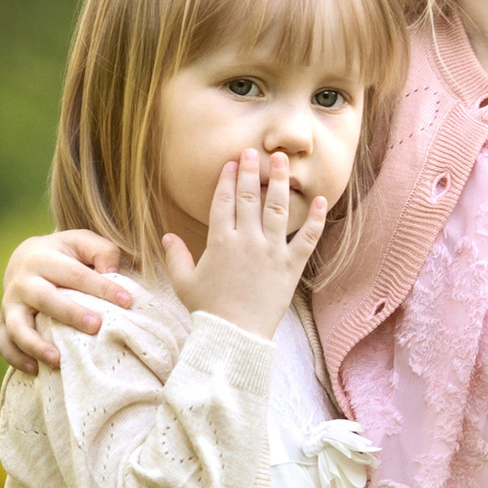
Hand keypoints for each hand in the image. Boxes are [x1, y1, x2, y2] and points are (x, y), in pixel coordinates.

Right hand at [0, 227, 134, 373]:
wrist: (24, 260)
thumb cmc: (65, 254)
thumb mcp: (82, 243)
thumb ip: (102, 251)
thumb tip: (112, 273)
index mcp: (43, 258)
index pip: (75, 274)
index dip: (101, 287)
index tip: (127, 302)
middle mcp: (22, 281)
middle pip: (44, 299)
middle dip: (70, 314)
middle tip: (96, 327)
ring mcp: (10, 305)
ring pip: (18, 327)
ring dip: (36, 345)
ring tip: (58, 360)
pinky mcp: (3, 324)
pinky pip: (5, 344)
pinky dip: (17, 359)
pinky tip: (36, 370)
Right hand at [164, 147, 326, 340]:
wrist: (235, 336)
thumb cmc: (208, 311)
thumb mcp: (184, 283)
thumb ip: (175, 257)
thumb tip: (167, 236)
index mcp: (220, 242)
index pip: (223, 202)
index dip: (227, 180)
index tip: (231, 163)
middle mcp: (247, 241)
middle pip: (249, 198)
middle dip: (251, 171)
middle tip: (253, 151)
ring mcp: (271, 252)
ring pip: (277, 209)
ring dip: (281, 182)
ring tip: (283, 160)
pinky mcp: (291, 266)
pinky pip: (307, 238)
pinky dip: (315, 219)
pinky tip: (321, 199)